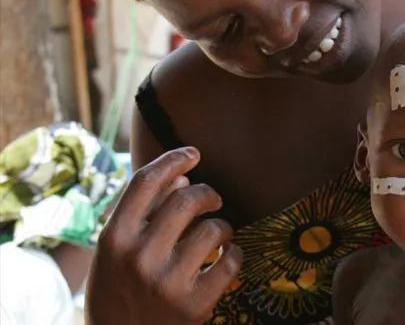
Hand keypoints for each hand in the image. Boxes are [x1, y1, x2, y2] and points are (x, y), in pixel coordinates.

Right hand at [85, 148, 241, 324]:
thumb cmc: (119, 289)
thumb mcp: (117, 251)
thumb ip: (144, 213)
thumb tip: (182, 177)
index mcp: (114, 238)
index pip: (145, 182)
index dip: (173, 160)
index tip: (194, 154)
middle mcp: (139, 256)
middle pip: (186, 199)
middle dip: (207, 194)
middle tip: (213, 200)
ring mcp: (167, 282)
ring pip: (214, 228)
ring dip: (222, 226)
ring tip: (217, 235)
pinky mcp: (194, 305)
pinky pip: (231, 261)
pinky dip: (235, 253)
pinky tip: (227, 257)